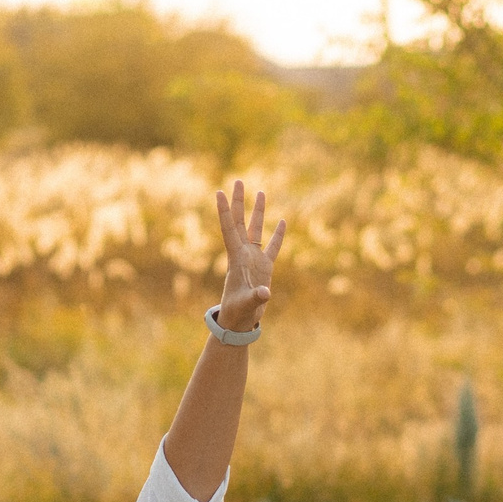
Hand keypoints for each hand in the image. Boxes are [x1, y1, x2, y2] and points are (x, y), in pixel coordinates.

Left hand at [212, 179, 283, 334]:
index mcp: (236, 258)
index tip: (218, 191)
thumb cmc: (238, 312)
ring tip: (261, 191)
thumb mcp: (245, 305)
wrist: (240, 320)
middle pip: (240, 222)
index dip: (223, 211)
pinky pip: (273, 246)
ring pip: (256, 229)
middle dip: (239, 201)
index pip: (229, 229)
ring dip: (258, 211)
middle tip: (238, 180)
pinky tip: (283, 220)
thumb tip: (265, 293)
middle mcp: (243, 254)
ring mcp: (254, 259)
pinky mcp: (265, 267)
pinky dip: (278, 234)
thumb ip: (254, 298)